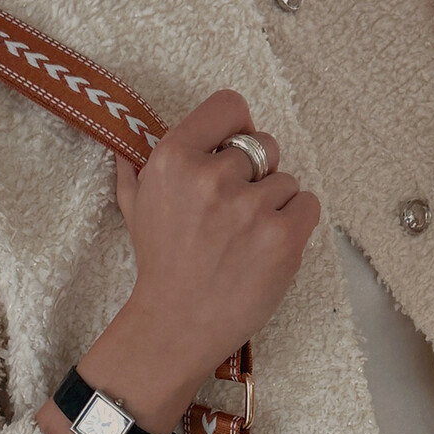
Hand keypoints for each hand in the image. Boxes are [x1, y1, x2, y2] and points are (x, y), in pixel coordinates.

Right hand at [113, 88, 320, 386]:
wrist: (176, 327)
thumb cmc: (159, 269)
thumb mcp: (135, 212)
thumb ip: (136, 173)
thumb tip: (125, 148)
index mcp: (174, 159)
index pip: (230, 106)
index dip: (237, 129)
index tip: (235, 152)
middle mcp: (211, 176)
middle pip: (264, 146)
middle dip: (257, 175)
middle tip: (236, 213)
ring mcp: (249, 207)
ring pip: (287, 181)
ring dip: (274, 207)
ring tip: (246, 240)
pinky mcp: (282, 237)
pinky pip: (308, 205)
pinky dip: (295, 224)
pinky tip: (268, 246)